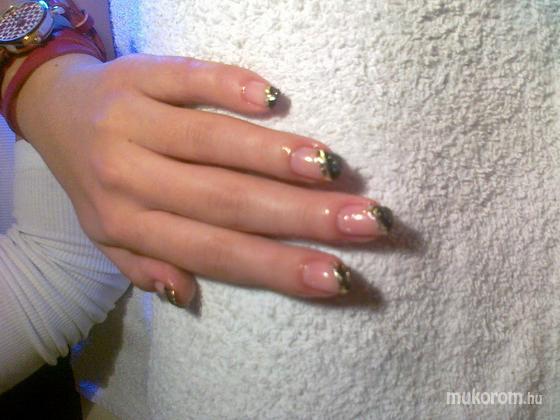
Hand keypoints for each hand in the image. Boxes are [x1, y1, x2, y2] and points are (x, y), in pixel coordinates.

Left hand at [15, 53, 392, 305]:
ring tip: (332, 169)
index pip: (214, 251)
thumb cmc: (94, 179)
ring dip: (275, 157)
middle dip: (300, 216)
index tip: (336, 277)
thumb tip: (189, 295)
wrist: (52, 111)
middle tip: (365, 222)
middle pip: (225, 201)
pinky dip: (228, 87)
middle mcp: (128, 177)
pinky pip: (186, 78)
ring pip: (211, 143)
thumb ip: (145, 266)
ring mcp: (130, 121)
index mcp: (128, 224)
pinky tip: (273, 99)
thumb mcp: (107, 235)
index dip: (276, 267)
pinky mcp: (137, 73)